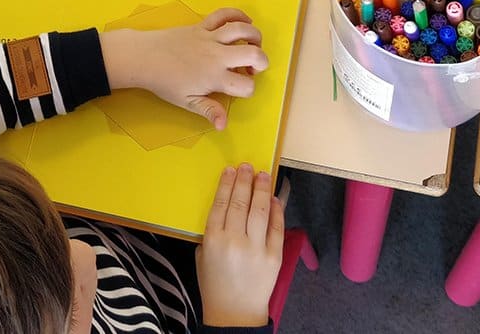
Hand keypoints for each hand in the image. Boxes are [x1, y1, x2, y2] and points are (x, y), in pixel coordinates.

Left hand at [101, 8, 268, 129]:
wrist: (144, 57)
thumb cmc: (165, 82)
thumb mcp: (187, 101)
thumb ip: (209, 111)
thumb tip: (223, 125)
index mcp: (214, 77)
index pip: (246, 85)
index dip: (249, 89)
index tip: (240, 88)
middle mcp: (217, 56)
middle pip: (253, 53)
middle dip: (262, 61)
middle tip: (254, 67)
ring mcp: (210, 37)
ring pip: (242, 30)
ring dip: (255, 36)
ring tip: (253, 45)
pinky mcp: (203, 25)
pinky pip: (224, 14)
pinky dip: (238, 14)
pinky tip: (245, 21)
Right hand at [196, 164, 283, 327]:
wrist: (235, 313)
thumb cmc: (215, 284)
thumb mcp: (202, 255)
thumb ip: (212, 231)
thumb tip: (227, 205)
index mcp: (213, 240)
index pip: (221, 203)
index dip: (227, 184)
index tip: (230, 170)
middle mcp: (234, 242)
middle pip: (240, 202)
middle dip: (244, 181)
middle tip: (247, 166)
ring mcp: (256, 249)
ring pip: (260, 210)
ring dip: (261, 189)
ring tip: (263, 175)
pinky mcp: (274, 257)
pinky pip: (277, 227)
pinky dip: (276, 210)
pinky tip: (274, 198)